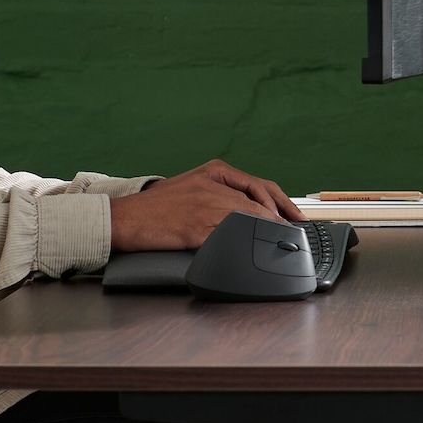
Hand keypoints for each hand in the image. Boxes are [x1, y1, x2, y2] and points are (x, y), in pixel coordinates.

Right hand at [108, 158, 305, 252]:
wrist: (126, 217)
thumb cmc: (157, 206)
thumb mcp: (192, 186)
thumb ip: (221, 192)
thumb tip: (253, 210)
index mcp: (214, 171)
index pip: (260, 186)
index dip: (282, 204)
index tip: (296, 217)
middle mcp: (213, 185)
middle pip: (259, 203)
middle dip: (280, 221)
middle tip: (293, 235)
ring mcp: (205, 206)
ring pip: (248, 219)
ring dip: (266, 233)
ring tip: (278, 245)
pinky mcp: (196, 228)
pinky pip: (229, 236)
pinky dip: (245, 244)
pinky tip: (253, 251)